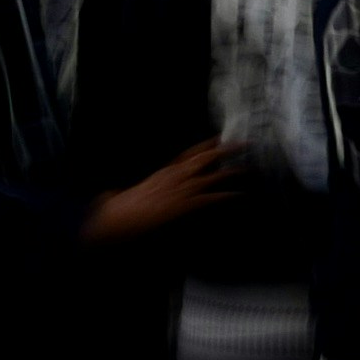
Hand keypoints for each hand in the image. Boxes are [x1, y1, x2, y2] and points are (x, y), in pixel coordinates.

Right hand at [85, 142, 245, 240]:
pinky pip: (209, 199)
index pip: (187, 155)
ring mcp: (177, 191)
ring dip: (231, 171)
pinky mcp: (181, 206)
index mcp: (160, 175)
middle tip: (244, 144)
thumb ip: (120, 193)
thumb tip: (110, 194)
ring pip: (210, 176)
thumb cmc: (112, 212)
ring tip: (249, 168)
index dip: (205, 146)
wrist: (110, 221)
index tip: (220, 137)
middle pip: (202, 158)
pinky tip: (238, 195)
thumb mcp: (117, 197)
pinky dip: (225, 196)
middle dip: (224, 150)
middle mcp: (171, 178)